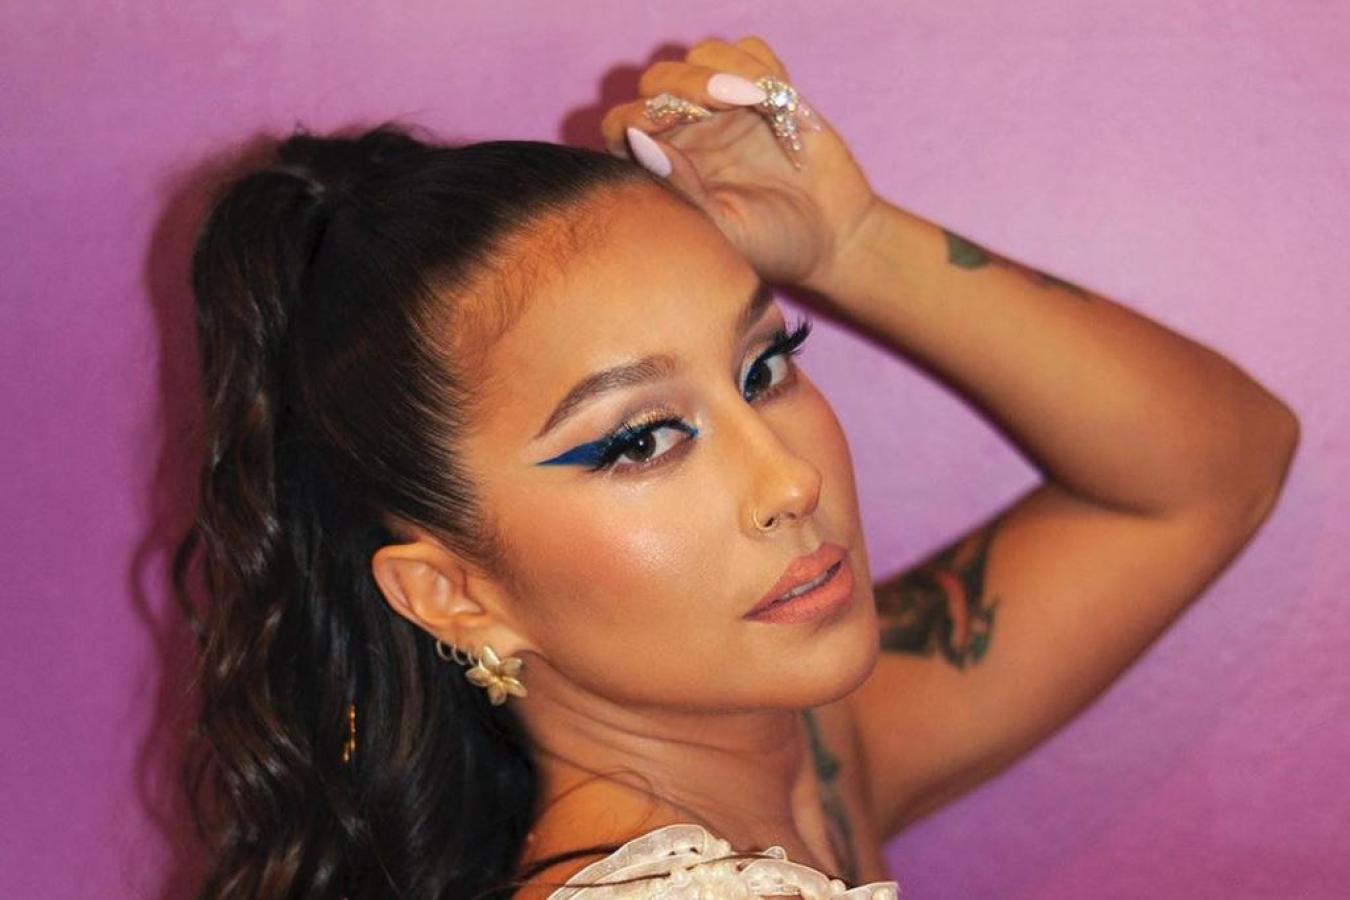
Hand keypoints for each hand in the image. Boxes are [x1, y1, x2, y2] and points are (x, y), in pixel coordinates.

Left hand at [601, 36, 881, 292]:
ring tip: (756, 99)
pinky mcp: (765, 90)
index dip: (637, 117)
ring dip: (726, 69)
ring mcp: (725, 106)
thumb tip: (644, 143)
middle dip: (685, 83)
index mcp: (664, 166)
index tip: (665, 126)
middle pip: (658, 80)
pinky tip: (780, 99)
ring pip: (703, 56)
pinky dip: (761, 64)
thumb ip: (682, 191)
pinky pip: (749, 50)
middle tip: (721, 101)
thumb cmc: (770, 242)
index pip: (624, 125)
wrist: (831, 235)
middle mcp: (686, 131)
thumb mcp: (723, 230)